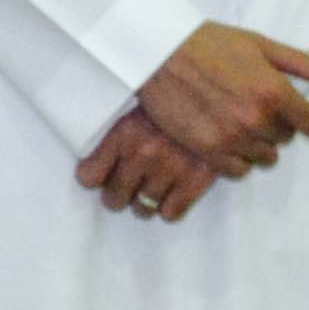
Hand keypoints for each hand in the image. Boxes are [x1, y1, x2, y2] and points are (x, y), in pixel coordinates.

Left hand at [74, 111, 217, 223]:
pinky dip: (169, 208)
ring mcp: (169, 169)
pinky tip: (171, 195)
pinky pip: (171, 213)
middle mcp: (143, 153)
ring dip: (144, 203)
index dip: (94, 179)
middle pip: (114, 198)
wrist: (218, 96)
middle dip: (119, 195)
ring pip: (142, 209)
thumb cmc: (175, 98)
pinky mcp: (196, 180)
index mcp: (124, 132)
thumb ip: (119, 135)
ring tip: (150, 191)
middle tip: (127, 188)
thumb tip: (95, 169)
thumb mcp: (140, 106)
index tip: (100, 179)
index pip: (89, 176)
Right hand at [135, 22, 308, 178]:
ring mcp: (232, 137)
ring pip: (263, 156)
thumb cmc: (207, 43)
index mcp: (273, 90)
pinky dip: (236, 158)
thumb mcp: (257, 44)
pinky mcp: (208, 150)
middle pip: (285, 139)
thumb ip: (298, 63)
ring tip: (236, 120)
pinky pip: (238, 170)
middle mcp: (256, 118)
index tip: (301, 117)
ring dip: (256, 143)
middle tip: (253, 106)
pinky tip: (225, 137)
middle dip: (276, 125)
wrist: (158, 51)